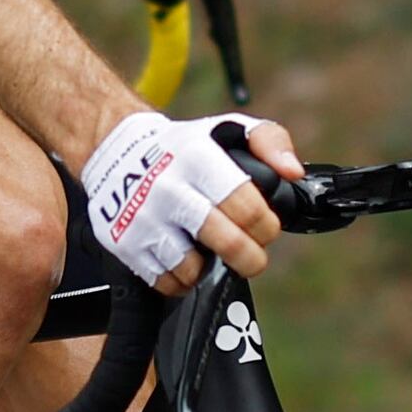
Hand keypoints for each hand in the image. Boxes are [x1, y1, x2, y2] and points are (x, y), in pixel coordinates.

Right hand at [84, 106, 293, 289]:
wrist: (119, 152)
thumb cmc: (186, 147)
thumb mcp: (229, 129)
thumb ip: (270, 142)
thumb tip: (292, 173)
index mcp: (197, 158)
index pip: (247, 206)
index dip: (267, 226)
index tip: (266, 228)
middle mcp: (168, 189)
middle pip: (227, 242)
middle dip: (251, 258)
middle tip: (252, 256)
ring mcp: (143, 219)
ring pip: (193, 269)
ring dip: (211, 269)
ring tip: (211, 252)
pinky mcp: (123, 242)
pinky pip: (163, 281)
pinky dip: (181, 280)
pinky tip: (185, 260)